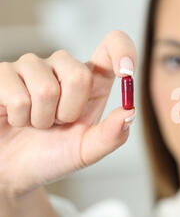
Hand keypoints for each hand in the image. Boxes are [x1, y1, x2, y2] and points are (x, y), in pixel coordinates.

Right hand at [0, 30, 136, 199]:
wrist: (14, 170)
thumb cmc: (52, 156)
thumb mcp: (87, 151)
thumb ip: (112, 135)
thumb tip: (130, 112)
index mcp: (92, 81)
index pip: (113, 46)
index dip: (123, 51)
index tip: (125, 72)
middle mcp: (64, 67)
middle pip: (79, 74)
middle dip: (69, 112)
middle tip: (58, 123)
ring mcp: (32, 66)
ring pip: (46, 89)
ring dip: (41, 119)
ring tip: (36, 123)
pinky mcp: (3, 73)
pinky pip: (17, 96)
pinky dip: (19, 118)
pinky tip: (16, 118)